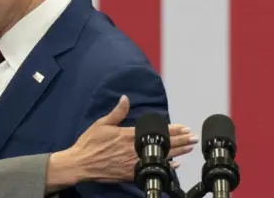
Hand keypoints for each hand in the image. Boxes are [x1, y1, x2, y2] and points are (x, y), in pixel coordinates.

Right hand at [66, 96, 196, 182]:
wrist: (80, 164)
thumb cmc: (89, 144)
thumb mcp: (101, 124)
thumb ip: (117, 112)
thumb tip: (125, 99)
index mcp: (127, 136)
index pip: (155, 131)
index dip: (172, 130)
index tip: (184, 127)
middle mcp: (133, 150)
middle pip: (162, 145)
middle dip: (180, 141)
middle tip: (193, 138)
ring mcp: (133, 163)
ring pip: (160, 157)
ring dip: (177, 152)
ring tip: (188, 148)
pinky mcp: (130, 174)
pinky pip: (151, 169)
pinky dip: (165, 167)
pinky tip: (174, 164)